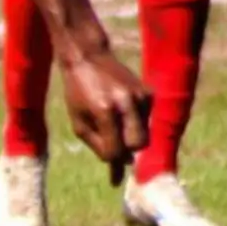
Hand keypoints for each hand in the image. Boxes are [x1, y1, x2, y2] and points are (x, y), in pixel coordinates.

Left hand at [59, 49, 151, 185]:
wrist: (88, 58)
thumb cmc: (78, 93)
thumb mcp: (79, 123)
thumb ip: (99, 146)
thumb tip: (123, 168)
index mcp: (104, 110)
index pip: (116, 150)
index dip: (111, 159)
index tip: (108, 159)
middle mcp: (126, 102)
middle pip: (139, 145)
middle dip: (127, 149)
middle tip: (114, 140)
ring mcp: (140, 96)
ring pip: (145, 134)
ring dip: (130, 134)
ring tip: (112, 117)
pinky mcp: (148, 93)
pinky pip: (146, 121)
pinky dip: (135, 122)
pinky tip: (121, 108)